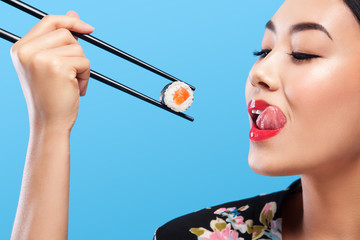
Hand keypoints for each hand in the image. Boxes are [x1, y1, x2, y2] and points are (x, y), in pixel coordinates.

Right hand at [10, 11, 93, 131]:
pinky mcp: (57, 66)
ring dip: (82, 67)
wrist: (49, 122)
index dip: (70, 21)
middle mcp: (26, 50)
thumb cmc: (51, 96)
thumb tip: (74, 13)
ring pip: (77, 48)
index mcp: (21, 48)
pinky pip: (84, 62)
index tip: (88, 28)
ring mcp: (40, 57)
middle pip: (65, 33)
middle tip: (71, 74)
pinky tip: (75, 90)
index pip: (49, 21)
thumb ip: (60, 39)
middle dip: (76, 53)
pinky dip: (85, 76)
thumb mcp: (52, 64)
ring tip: (71, 84)